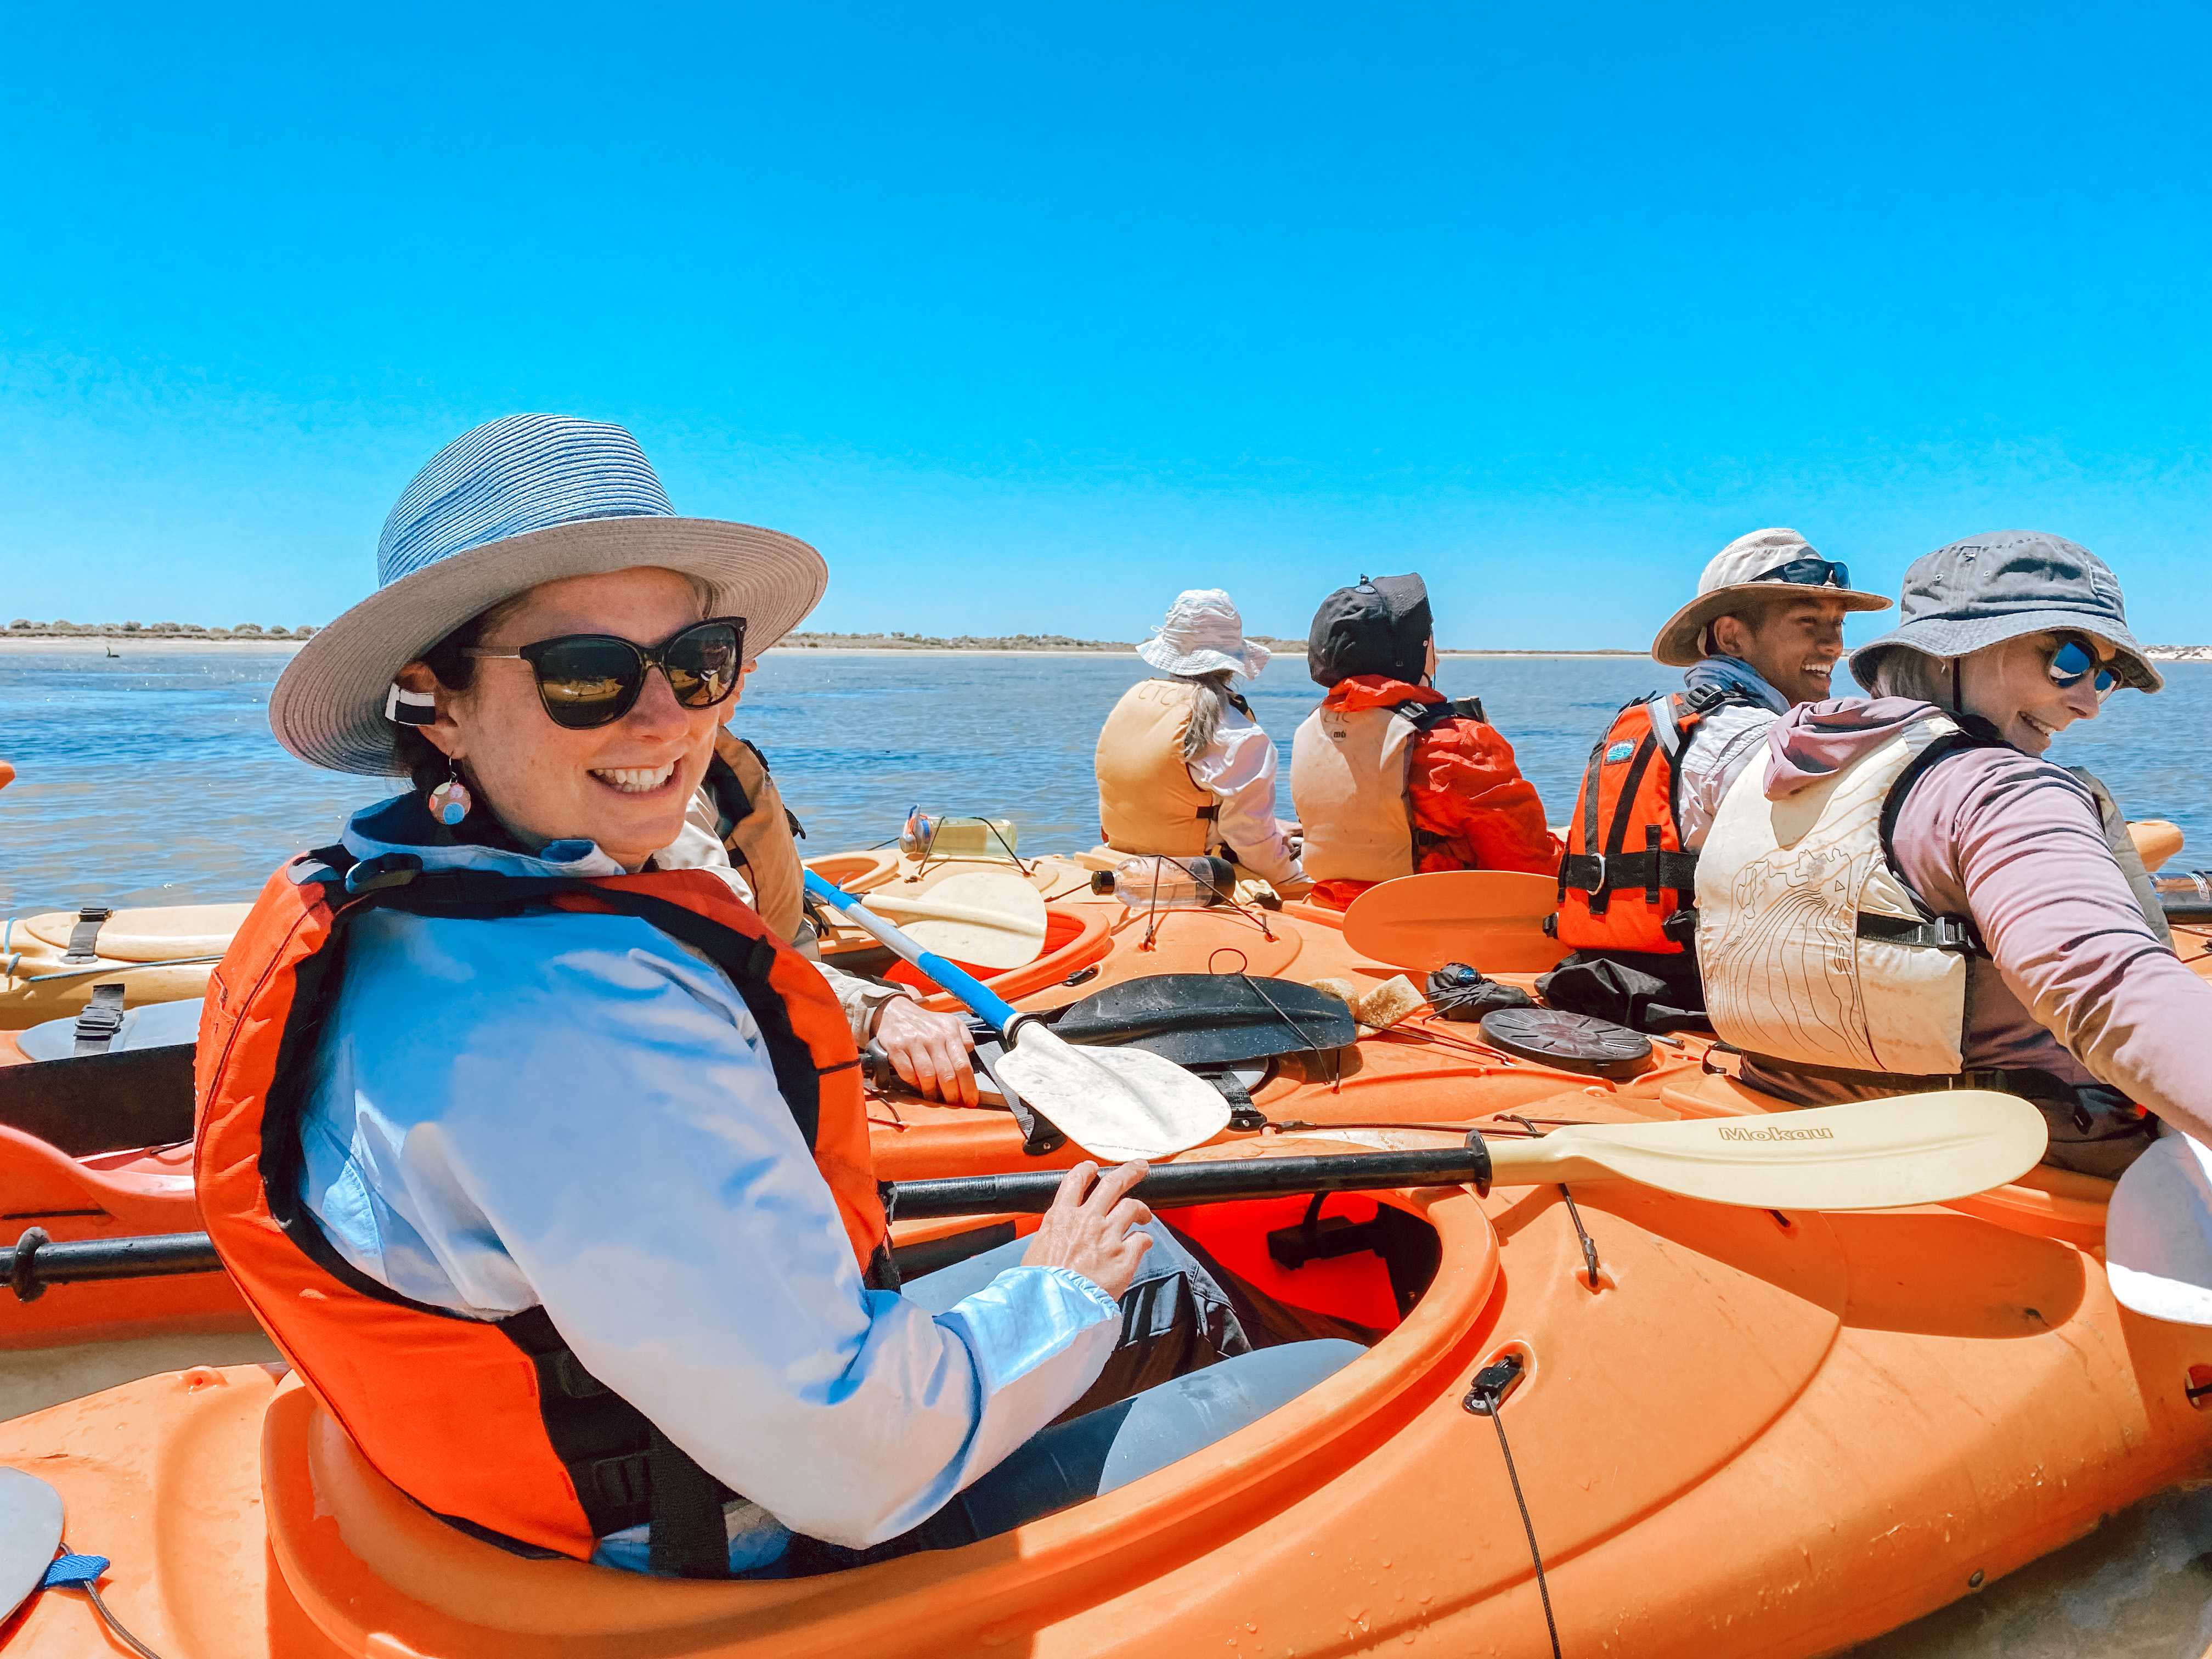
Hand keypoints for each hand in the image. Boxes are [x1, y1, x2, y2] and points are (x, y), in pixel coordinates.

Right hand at [873, 994, 978, 1106]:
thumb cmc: (926, 1023)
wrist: (895, 1012)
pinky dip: (913, 1083)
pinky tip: (917, 1085)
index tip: (971, 1100)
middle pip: (947, 1075)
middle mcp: (933, 1038)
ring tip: (934, 1098)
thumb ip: (965, 1037)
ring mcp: (914, 1043)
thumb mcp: (951, 1022)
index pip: (963, 1065)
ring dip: (932, 1092)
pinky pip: (907, 1073)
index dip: (968, 1087)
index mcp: (949, 1032)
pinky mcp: (897, 1048)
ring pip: (927, 1076)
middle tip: (953, 1103)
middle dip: (952, 1095)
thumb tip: (970, 1052)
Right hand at [1020, 1160, 1153, 1299]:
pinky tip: (1144, 1244)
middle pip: (1113, 1183)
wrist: (1053, 1307)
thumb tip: (1056, 1241)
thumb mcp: (1035, 1251)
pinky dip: (1145, 1240)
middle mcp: (1086, 1220)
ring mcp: (1107, 1236)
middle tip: (1139, 1167)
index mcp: (1060, 1217)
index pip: (1076, 1180)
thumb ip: (1052, 1238)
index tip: (1095, 1168)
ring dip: (1141, 1208)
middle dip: (1129, 1172)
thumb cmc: (1040, 1286)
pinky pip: (1142, 1239)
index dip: (1088, 1170)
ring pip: (1132, 1206)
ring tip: (1145, 1214)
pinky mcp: (1124, 1256)